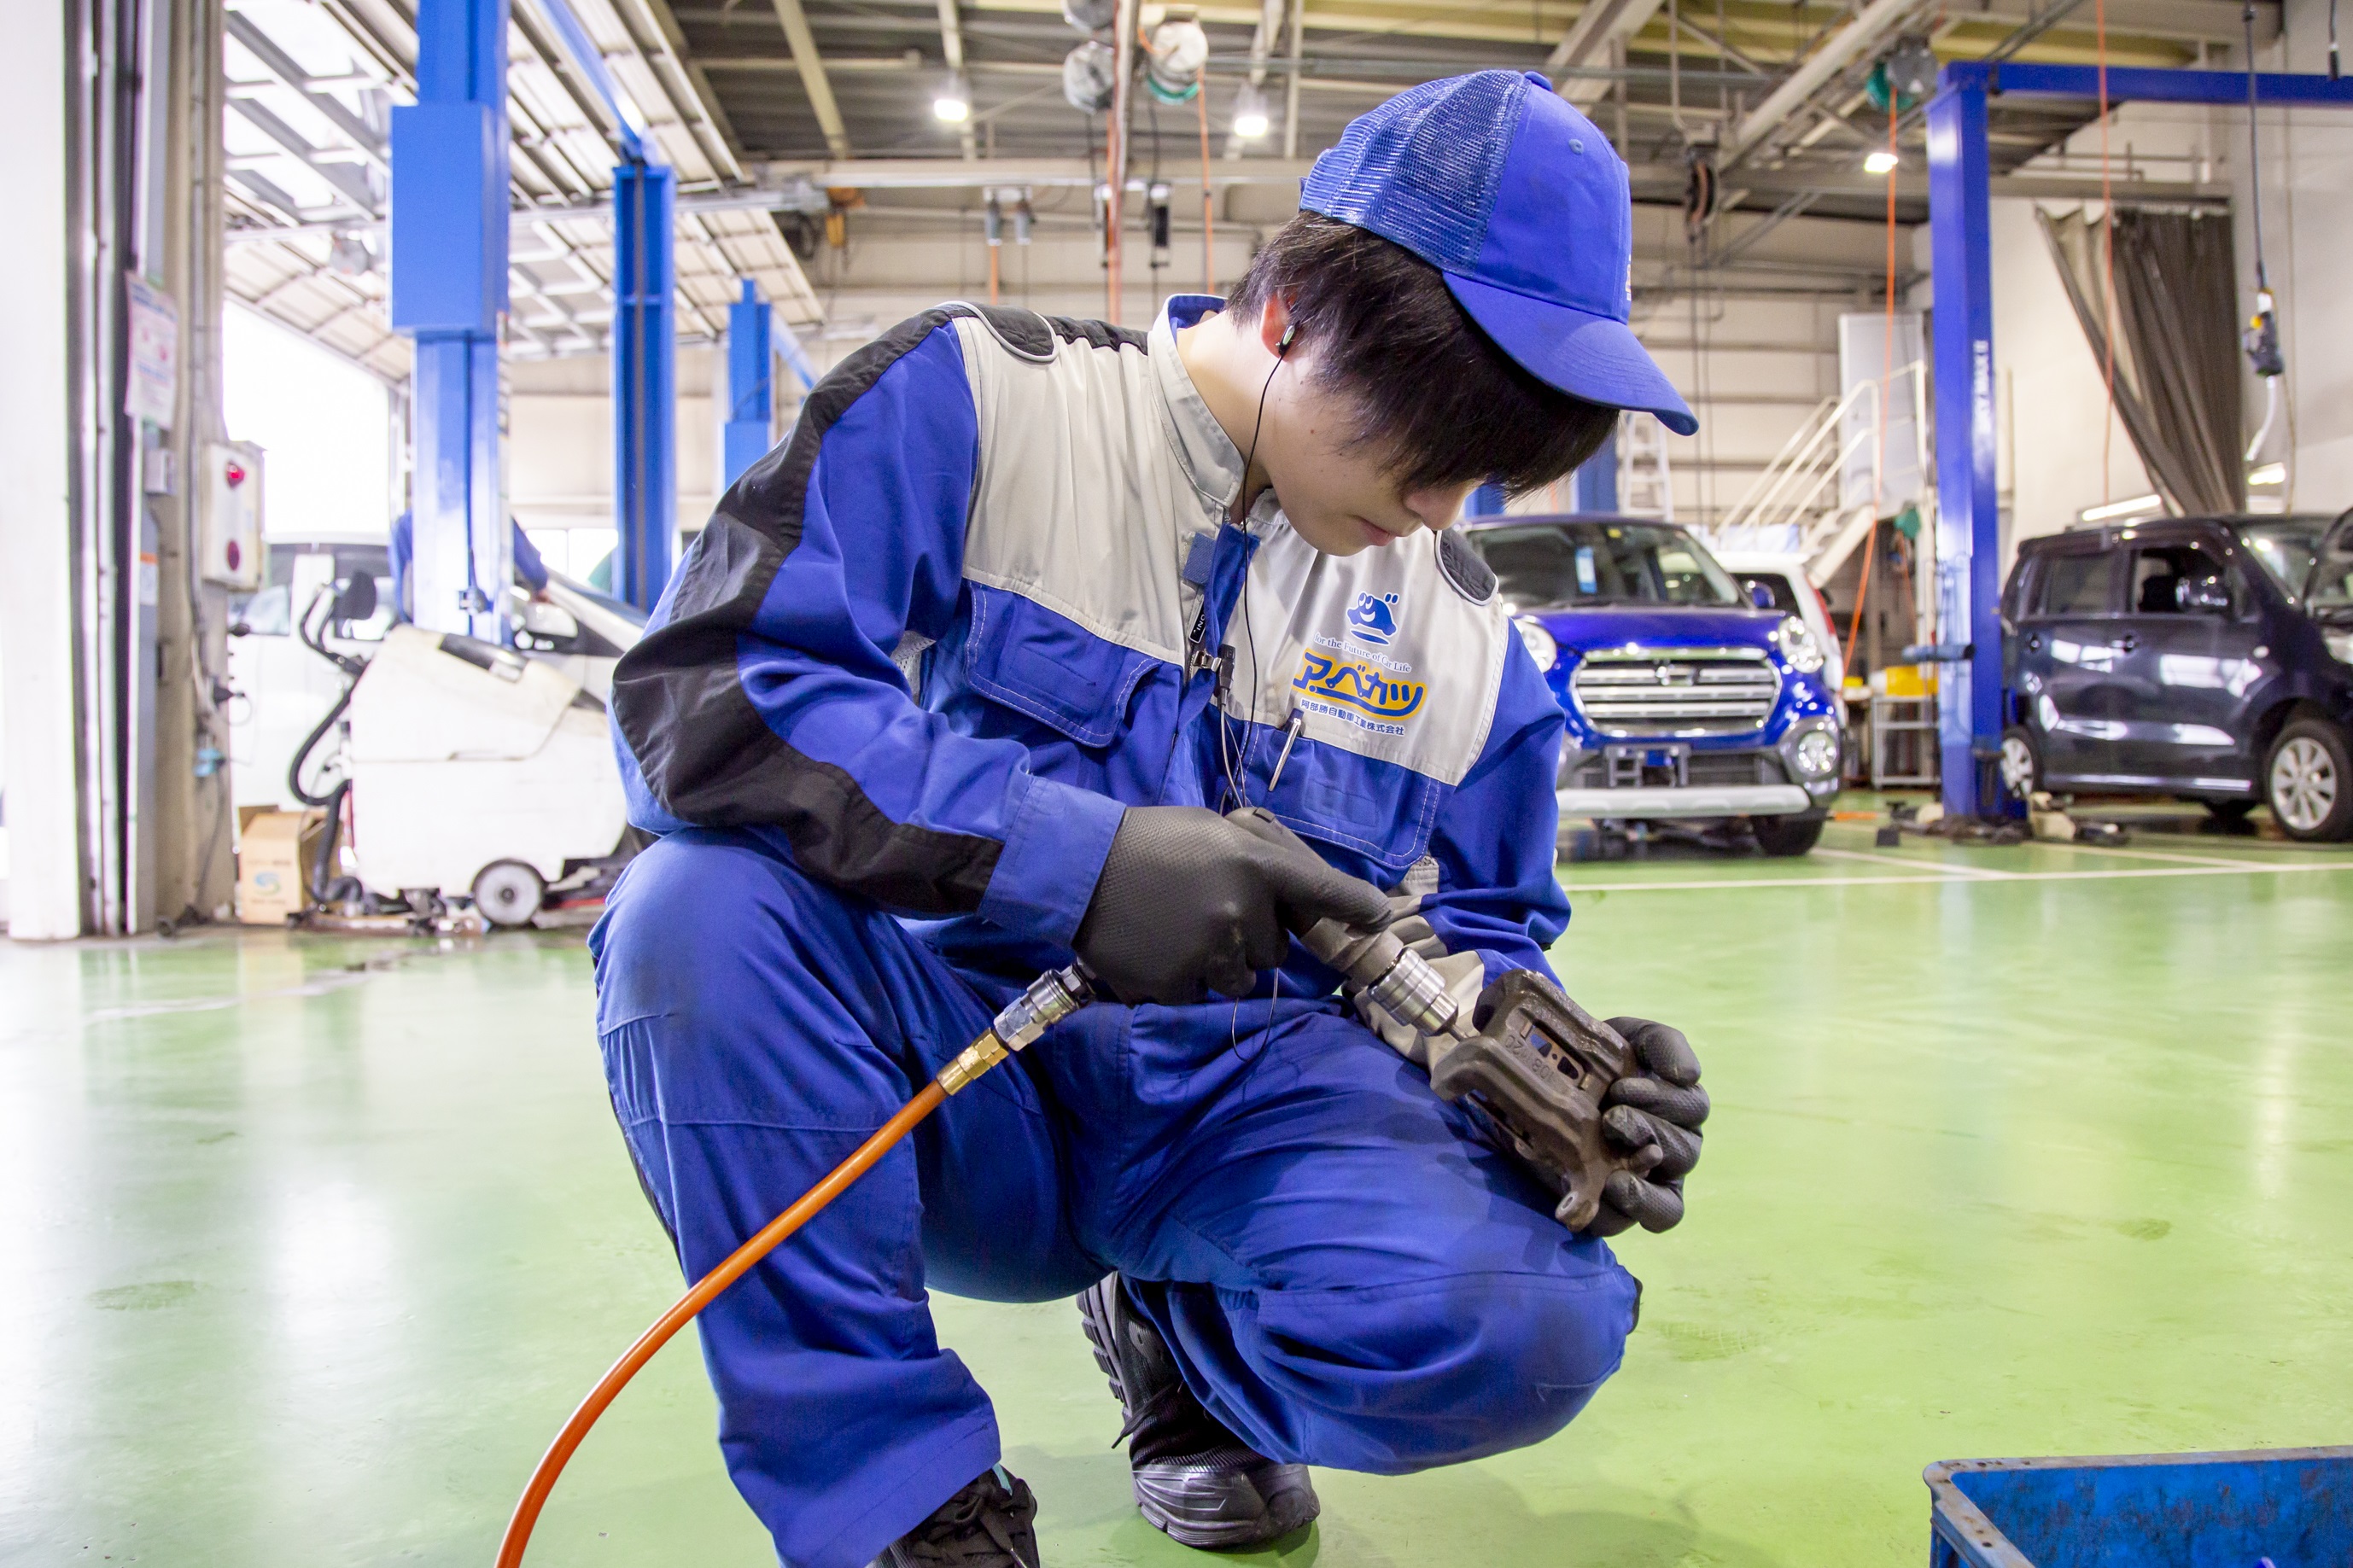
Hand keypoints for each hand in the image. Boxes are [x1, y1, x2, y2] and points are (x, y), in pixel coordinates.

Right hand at [1074, 805, 1389, 1004]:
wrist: (1079, 868)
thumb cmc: (1149, 840)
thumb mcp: (1212, 830)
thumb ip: (1256, 859)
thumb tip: (1293, 889)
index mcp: (1254, 864)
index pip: (1323, 889)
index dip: (1356, 905)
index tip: (1379, 917)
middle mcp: (1242, 912)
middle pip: (1275, 952)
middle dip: (1251, 939)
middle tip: (1209, 914)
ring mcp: (1210, 954)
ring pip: (1240, 981)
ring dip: (1221, 966)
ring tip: (1180, 936)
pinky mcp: (1177, 987)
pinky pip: (1200, 997)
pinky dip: (1183, 982)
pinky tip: (1157, 952)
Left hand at [1586, 1017, 1707, 1237]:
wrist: (1538, 1084)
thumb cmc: (1595, 1060)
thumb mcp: (1628, 1037)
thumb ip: (1661, 1044)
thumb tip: (1688, 1075)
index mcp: (1679, 1107)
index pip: (1691, 1108)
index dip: (1662, 1100)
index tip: (1619, 1087)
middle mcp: (1672, 1149)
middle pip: (1683, 1153)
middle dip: (1647, 1134)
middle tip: (1610, 1120)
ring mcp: (1647, 1185)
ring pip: (1667, 1204)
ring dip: (1641, 1189)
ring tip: (1613, 1176)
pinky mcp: (1615, 1210)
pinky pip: (1627, 1225)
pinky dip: (1617, 1214)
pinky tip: (1598, 1195)